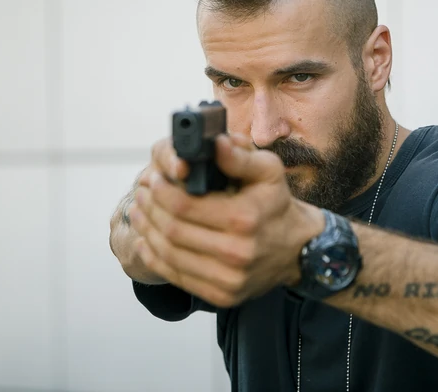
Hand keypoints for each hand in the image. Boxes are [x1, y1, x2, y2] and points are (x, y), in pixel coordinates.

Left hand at [130, 134, 324, 306]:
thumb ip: (240, 155)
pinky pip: (177, 277)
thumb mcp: (268, 171)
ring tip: (139, 212)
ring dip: (147, 231)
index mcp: (244, 219)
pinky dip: (155, 257)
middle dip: (150, 209)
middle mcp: (236, 253)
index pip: (184, 206)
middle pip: (172, 231)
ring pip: (169, 255)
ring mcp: (228, 279)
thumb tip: (215, 142)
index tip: (154, 179)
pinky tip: (147, 240)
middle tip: (142, 193)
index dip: (161, 192)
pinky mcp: (222, 295)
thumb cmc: (276, 204)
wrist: (297, 249)